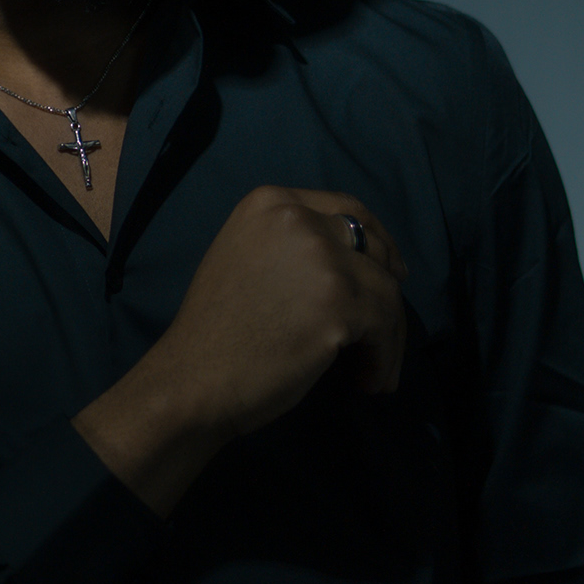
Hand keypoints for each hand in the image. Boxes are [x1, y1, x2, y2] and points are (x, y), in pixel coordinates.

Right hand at [74, 186, 406, 516]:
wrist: (194, 378)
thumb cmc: (216, 332)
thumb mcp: (246, 259)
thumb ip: (293, 247)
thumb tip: (359, 264)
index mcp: (271, 202)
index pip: (346, 209)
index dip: (377, 240)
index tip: (389, 270)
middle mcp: (299, 219)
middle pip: (373, 246)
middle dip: (390, 284)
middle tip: (389, 324)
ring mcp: (321, 258)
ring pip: (386, 290)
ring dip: (387, 335)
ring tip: (373, 371)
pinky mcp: (339, 301)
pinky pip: (385, 326)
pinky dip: (384, 357)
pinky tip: (368, 381)